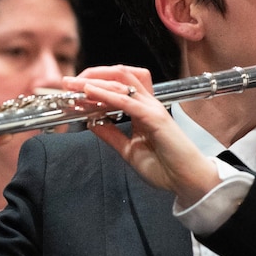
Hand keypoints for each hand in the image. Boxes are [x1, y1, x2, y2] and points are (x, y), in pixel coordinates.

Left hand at [64, 65, 220, 206]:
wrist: (186, 181)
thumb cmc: (165, 167)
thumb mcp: (128, 150)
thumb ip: (110, 135)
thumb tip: (91, 122)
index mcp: (142, 111)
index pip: (118, 86)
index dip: (95, 84)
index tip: (73, 91)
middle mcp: (148, 104)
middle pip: (120, 75)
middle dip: (92, 75)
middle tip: (68, 82)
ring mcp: (152, 109)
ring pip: (122, 82)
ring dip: (94, 81)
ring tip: (73, 84)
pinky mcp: (154, 118)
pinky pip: (126, 101)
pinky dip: (105, 94)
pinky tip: (89, 92)